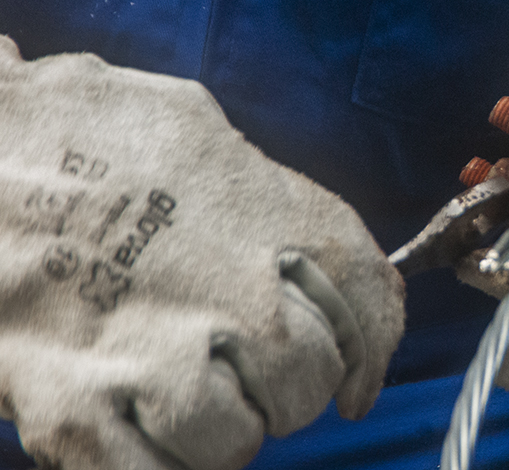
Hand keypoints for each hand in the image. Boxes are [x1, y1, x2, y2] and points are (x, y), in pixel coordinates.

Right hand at [0, 41, 403, 468]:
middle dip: (286, 387)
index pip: (367, 303)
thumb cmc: (91, 134)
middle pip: (307, 384)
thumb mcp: (206, 136)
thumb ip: (284, 201)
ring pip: (237, 443)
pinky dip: (158, 465)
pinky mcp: (73, 407)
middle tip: (246, 370)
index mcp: (268, 222)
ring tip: (183, 392)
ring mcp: (153, 357)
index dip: (372, 350)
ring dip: (221, 430)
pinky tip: (139, 426)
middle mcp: (230, 296)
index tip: (358, 382)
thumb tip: (351, 277)